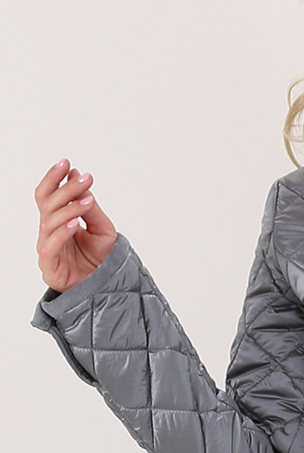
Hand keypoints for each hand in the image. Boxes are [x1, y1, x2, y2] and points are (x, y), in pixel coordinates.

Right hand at [35, 159, 117, 291]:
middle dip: (65, 189)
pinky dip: (62, 232)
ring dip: (69, 208)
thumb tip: (78, 177)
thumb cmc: (101, 261)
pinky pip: (50, 246)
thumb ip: (90, 206)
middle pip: (47, 204)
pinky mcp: (49, 266)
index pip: (48, 195)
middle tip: (85, 179)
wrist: (106, 290)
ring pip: (49, 221)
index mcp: (58, 221)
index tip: (67, 163)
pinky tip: (75, 223)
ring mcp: (47, 248)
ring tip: (87, 200)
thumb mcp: (102, 228)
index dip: (53, 178)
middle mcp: (49, 232)